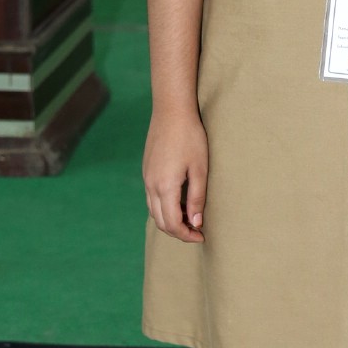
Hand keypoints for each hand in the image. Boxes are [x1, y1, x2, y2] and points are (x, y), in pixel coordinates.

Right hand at [143, 112, 209, 241]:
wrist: (171, 111)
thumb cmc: (190, 138)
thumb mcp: (200, 169)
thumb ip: (197, 198)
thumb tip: (196, 223)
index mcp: (165, 187)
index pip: (172, 223)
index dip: (186, 234)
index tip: (201, 235)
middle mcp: (151, 185)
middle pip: (160, 221)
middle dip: (178, 231)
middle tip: (197, 231)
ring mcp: (146, 178)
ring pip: (154, 211)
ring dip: (170, 220)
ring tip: (190, 218)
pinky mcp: (147, 171)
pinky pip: (151, 198)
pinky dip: (164, 207)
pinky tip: (180, 201)